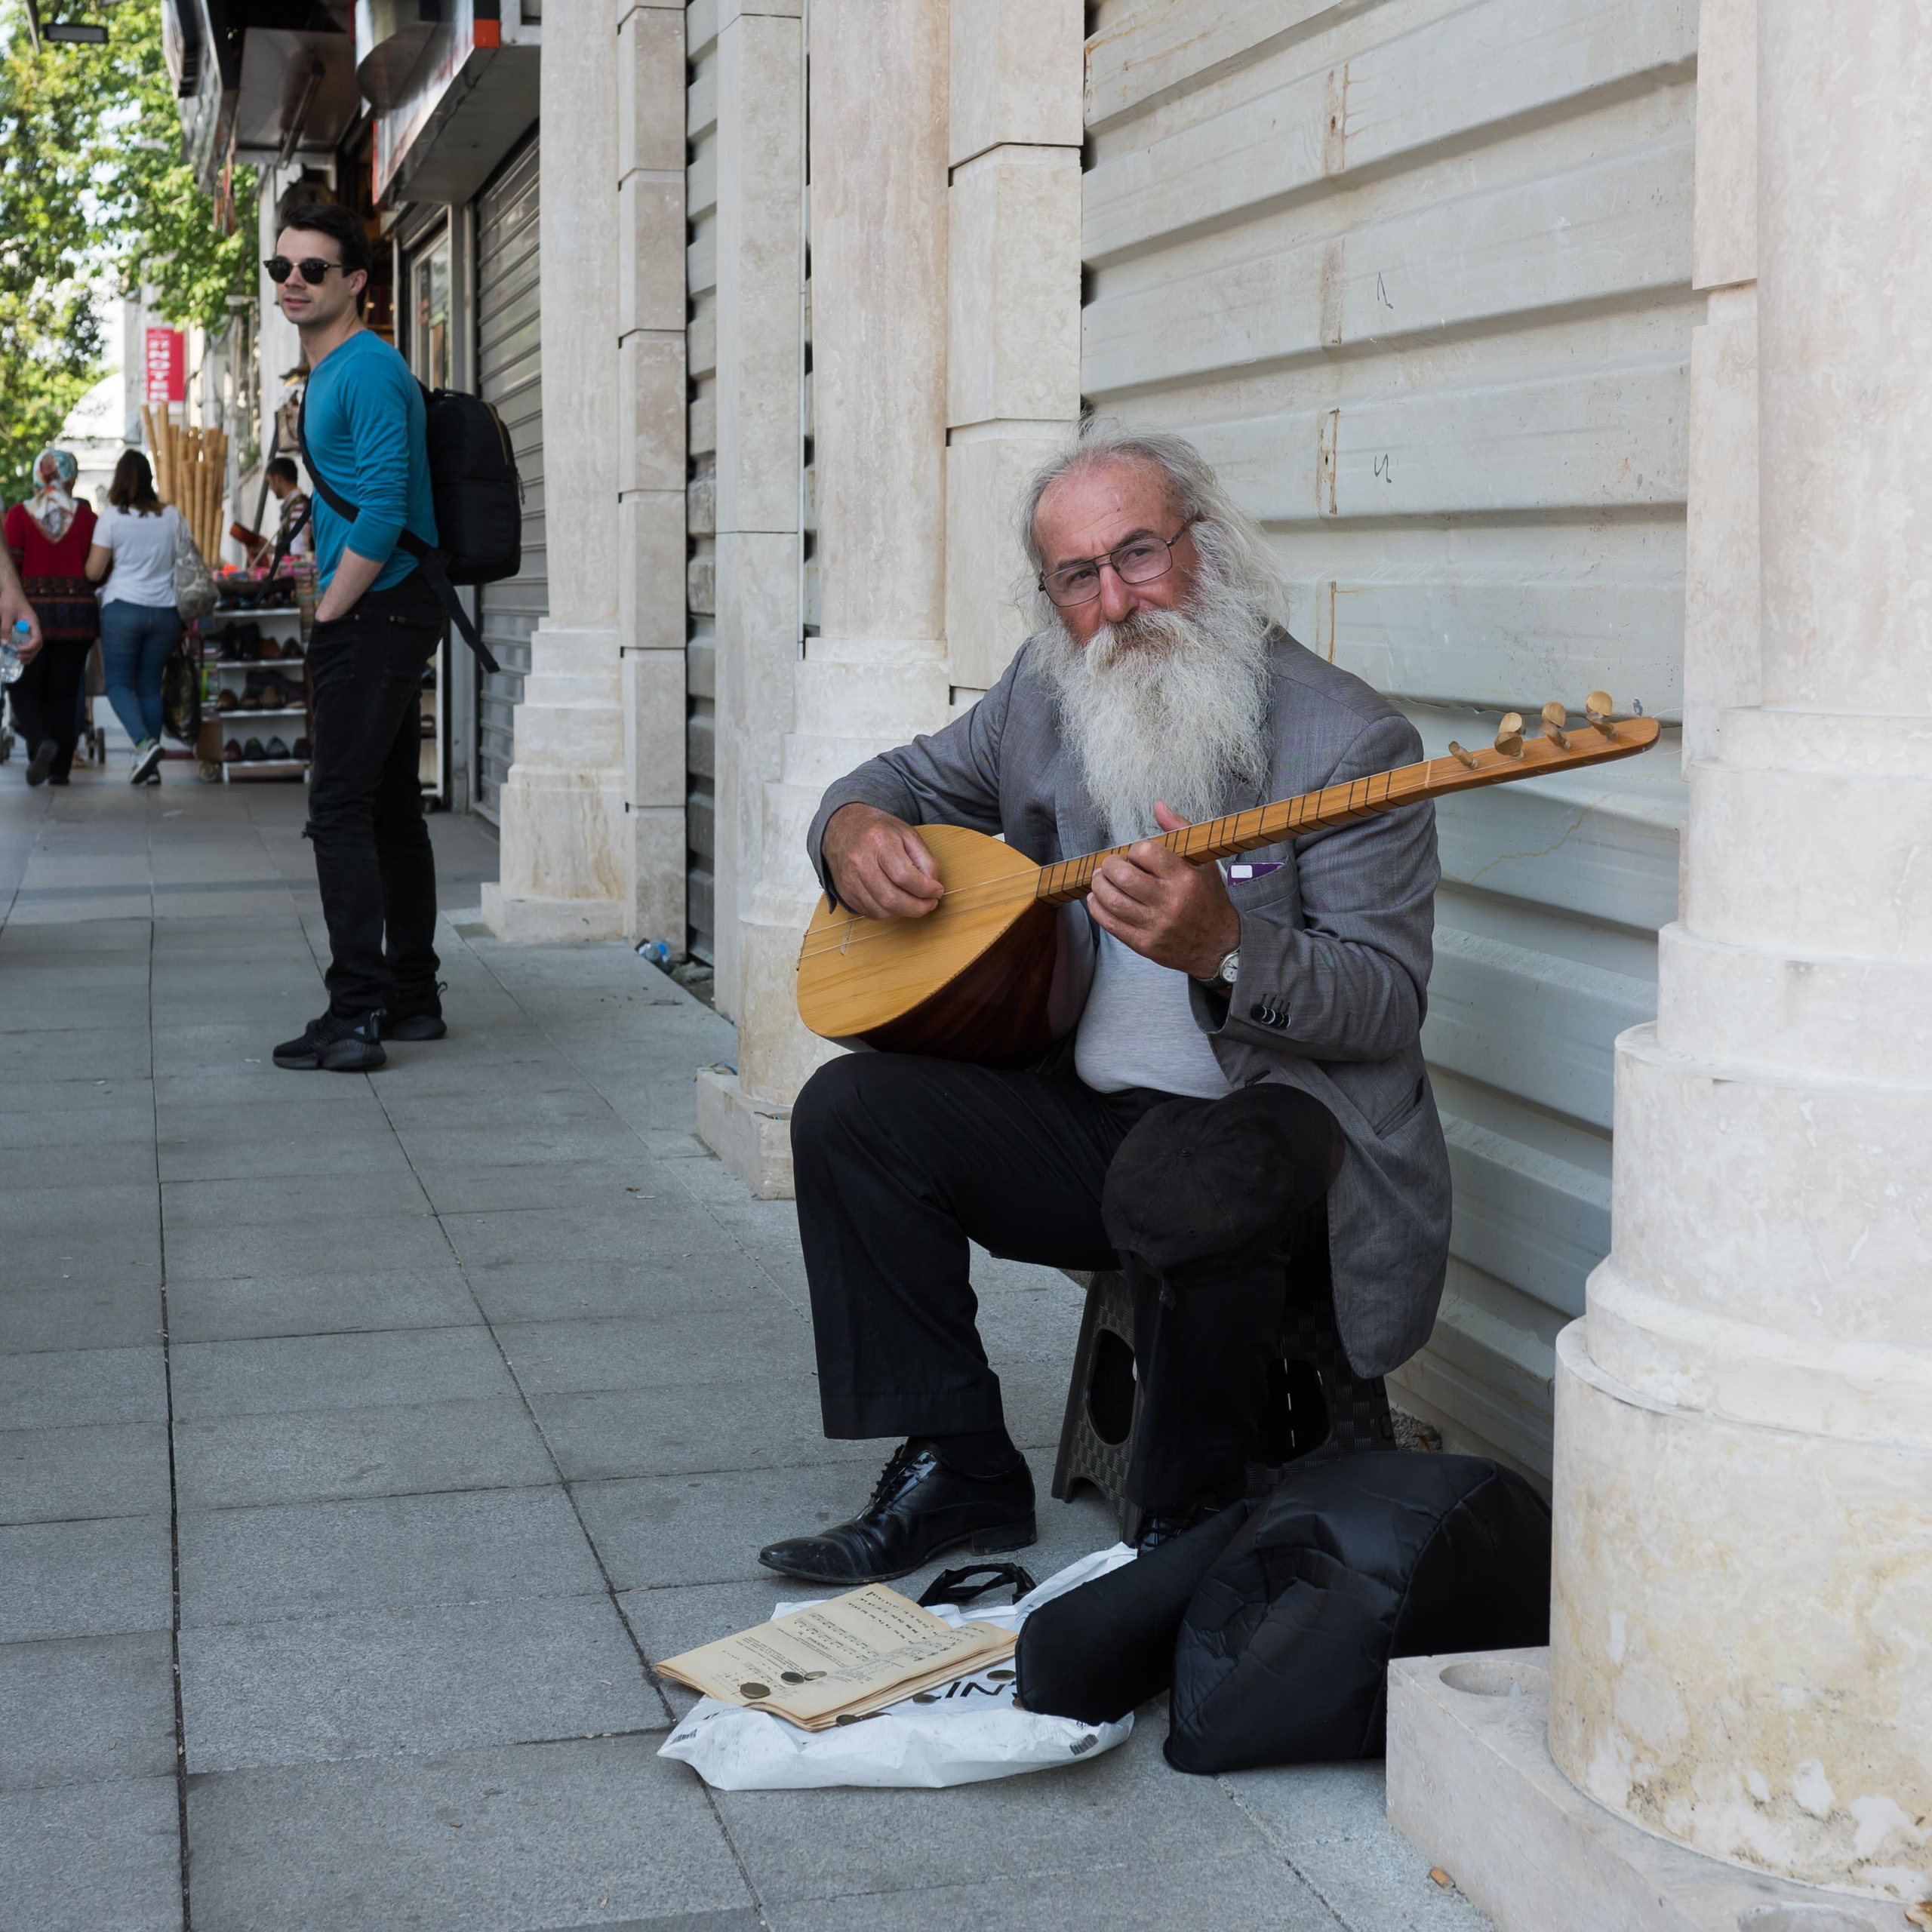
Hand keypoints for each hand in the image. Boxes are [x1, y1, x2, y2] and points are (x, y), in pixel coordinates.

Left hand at [0, 574, 40, 663]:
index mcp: (32, 623)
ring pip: (34, 644)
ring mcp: (30, 628)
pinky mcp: (24, 628)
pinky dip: (25, 649)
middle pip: (37, 644)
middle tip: (18, 658)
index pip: (36, 639)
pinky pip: (28, 640)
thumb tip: (4, 644)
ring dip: (28, 653)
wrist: (10, 590)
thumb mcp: (5, 613)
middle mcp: (33, 627)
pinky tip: (19, 653)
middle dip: (29, 653)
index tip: (18, 650)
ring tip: (20, 660)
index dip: (29, 647)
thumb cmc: (9, 600)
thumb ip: (5, 628)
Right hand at [822, 803, 943, 920]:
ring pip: (881, 910)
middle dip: (917, 908)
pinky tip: (896, 901)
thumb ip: (925, 860)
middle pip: (891, 898)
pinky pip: (870, 913)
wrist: (844, 827)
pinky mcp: (845, 892)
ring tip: (914, 902)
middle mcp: (859, 861)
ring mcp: (849, 879)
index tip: (937, 891)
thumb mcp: (908, 834)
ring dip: (904, 912)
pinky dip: (888, 912)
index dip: (925, 889)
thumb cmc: (879, 831)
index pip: (905, 876)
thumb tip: (932, 889)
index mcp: (878, 841)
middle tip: (929, 904)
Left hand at [1089, 800, 1240, 978]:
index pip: (1146, 852)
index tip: (1136, 855)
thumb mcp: (1203, 863)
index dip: (1134, 849)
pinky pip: (1110, 924)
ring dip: (1099, 885)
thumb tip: (1158, 805)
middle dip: (1109, 865)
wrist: (1218, 945)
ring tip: (1101, 879)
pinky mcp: (1144, 944)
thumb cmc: (1208, 900)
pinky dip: (1097, 908)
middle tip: (1110, 864)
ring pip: (1113, 901)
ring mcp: (1156, 926)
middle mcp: (1170, 902)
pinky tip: (1097, 899)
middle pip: (1124, 877)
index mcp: (1186, 879)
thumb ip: (1179, 831)